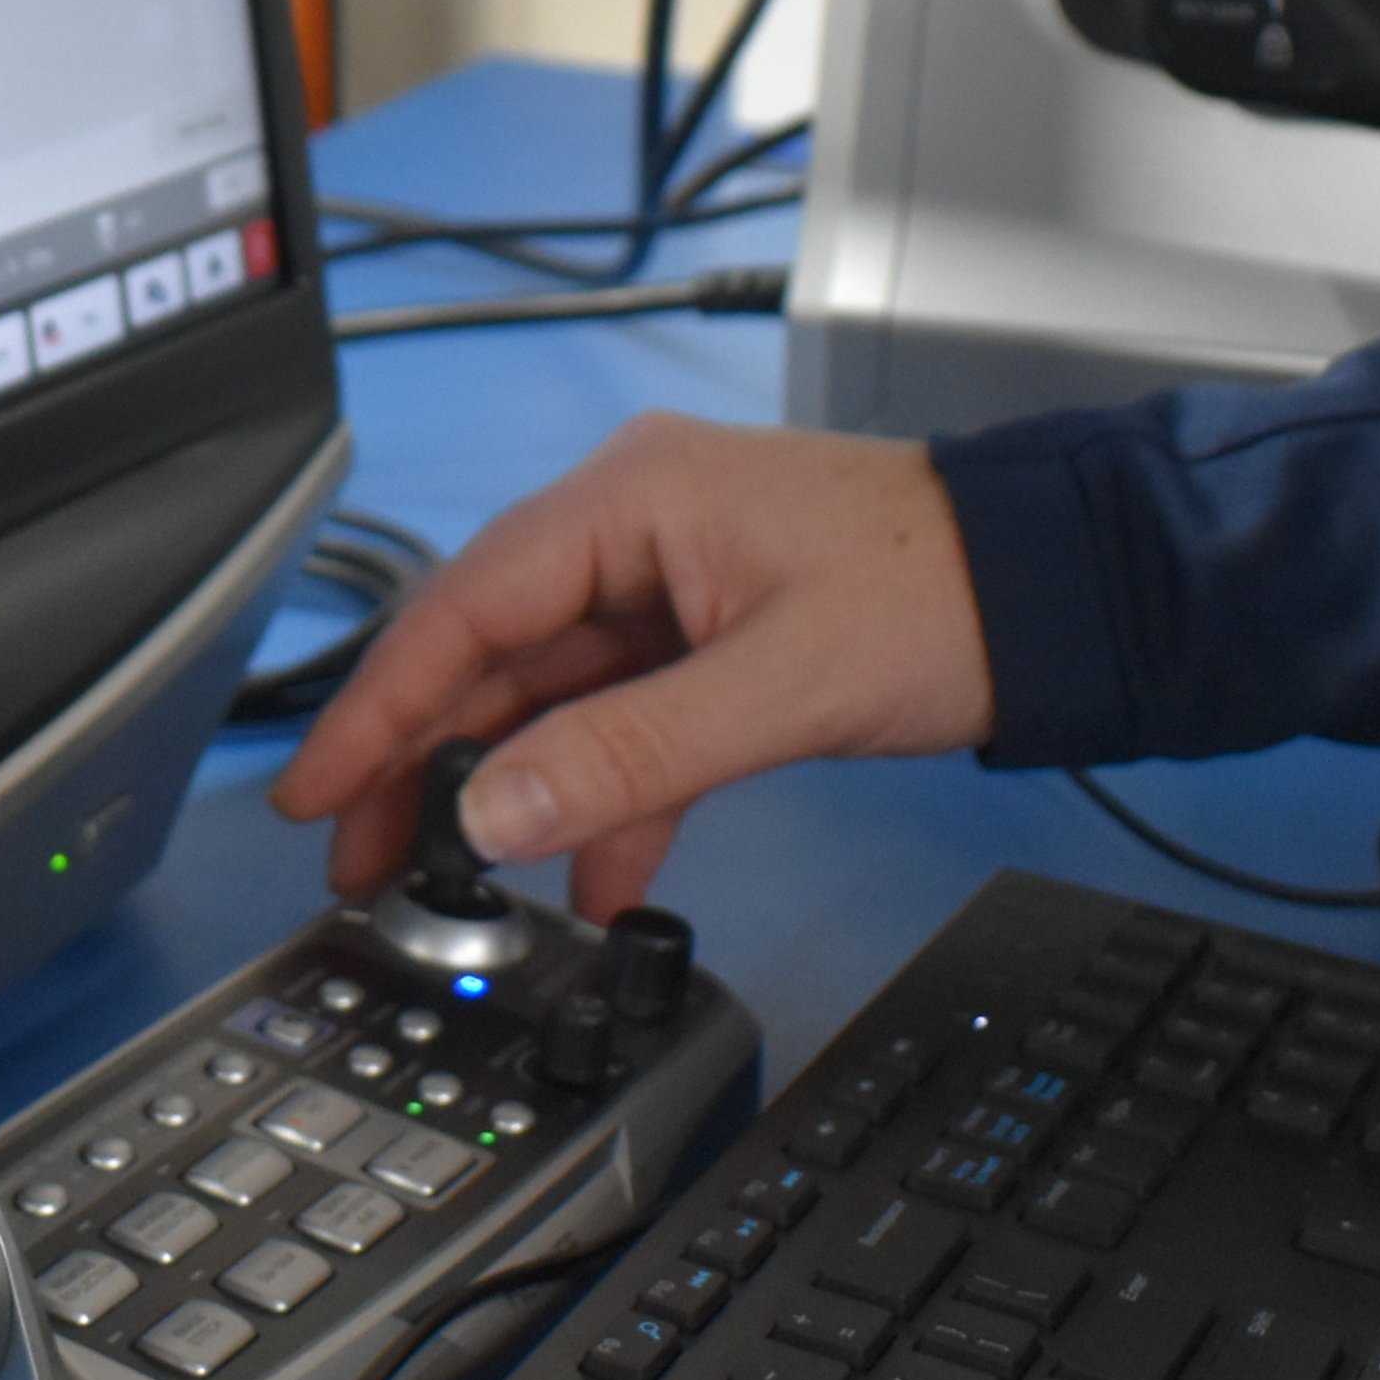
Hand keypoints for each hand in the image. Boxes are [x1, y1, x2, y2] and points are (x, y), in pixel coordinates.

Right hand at [264, 414, 991, 919]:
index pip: (462, 609)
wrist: (1062, 590)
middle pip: (487, 653)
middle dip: (422, 762)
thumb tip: (494, 811)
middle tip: (360, 856)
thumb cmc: (945, 591)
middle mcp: (633, 527)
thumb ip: (625, 755)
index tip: (317, 789)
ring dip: (504, 789)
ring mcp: (671, 581)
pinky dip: (600, 794)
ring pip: (547, 695)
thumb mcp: (774, 687)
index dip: (379, 708)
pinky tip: (588, 871)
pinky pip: (619, 719)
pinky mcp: (710, 635)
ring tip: (451, 879)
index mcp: (629, 499)